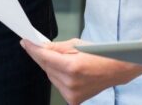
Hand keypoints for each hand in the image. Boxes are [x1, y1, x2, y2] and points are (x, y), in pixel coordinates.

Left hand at [20, 39, 141, 104]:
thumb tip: (40, 46)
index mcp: (72, 67)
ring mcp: (72, 93)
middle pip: (46, 67)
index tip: (25, 42)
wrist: (116, 70)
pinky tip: (65, 70)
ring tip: (61, 60)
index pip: (44, 57)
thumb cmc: (99, 54)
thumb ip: (56, 47)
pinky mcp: (73, 100)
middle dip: (41, 56)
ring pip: (50, 76)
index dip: (33, 49)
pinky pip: (58, 85)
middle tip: (37, 46)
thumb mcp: (76, 44)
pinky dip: (58, 76)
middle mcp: (70, 83)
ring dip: (51, 67)